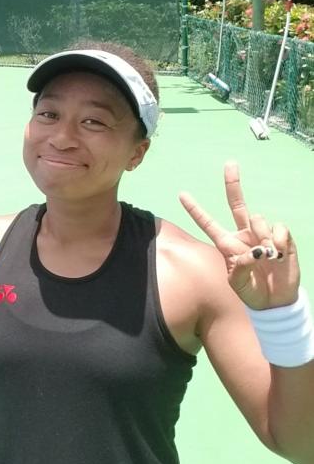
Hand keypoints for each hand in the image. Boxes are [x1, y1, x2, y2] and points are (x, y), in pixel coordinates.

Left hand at [179, 161, 299, 308]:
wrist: (275, 300)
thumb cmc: (251, 292)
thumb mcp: (237, 284)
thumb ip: (240, 267)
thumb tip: (255, 252)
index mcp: (227, 244)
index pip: (208, 224)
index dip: (196, 210)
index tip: (181, 194)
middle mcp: (243, 234)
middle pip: (236, 204)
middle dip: (232, 184)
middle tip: (229, 163)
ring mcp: (262, 234)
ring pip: (258, 218)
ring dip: (262, 237)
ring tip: (267, 258)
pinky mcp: (281, 237)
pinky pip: (278, 228)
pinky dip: (278, 240)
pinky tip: (279, 254)